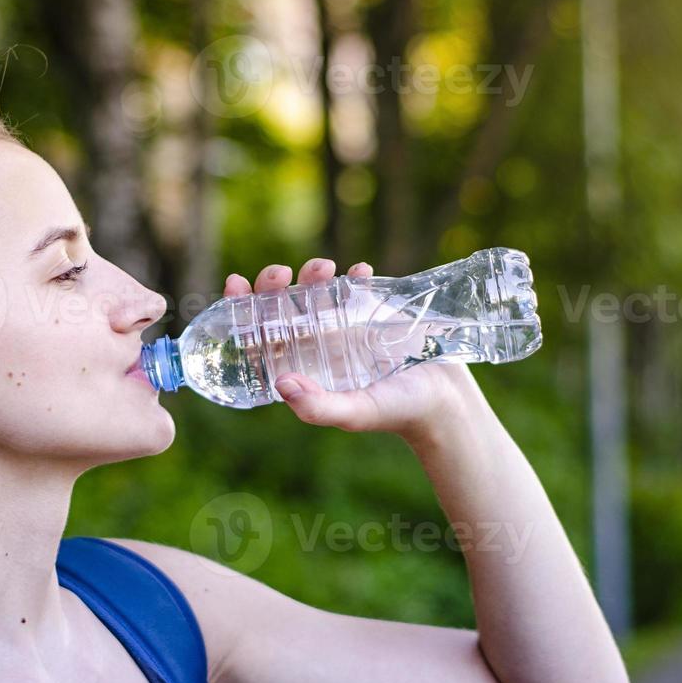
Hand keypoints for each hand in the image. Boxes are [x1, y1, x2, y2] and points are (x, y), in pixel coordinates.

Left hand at [224, 257, 480, 440]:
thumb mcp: (355, 413)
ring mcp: (344, 325)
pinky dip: (355, 275)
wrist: (445, 400)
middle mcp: (317, 344)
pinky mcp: (374, 310)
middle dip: (274, 284)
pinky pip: (356, 285)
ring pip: (315, 290)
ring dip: (312, 274)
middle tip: (280, 274)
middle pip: (282, 307)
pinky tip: (361, 272)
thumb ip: (319, 406)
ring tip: (324, 269)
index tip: (235, 283)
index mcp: (303, 368)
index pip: (260, 336)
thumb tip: (281, 382)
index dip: (241, 310)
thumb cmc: (396, 412)